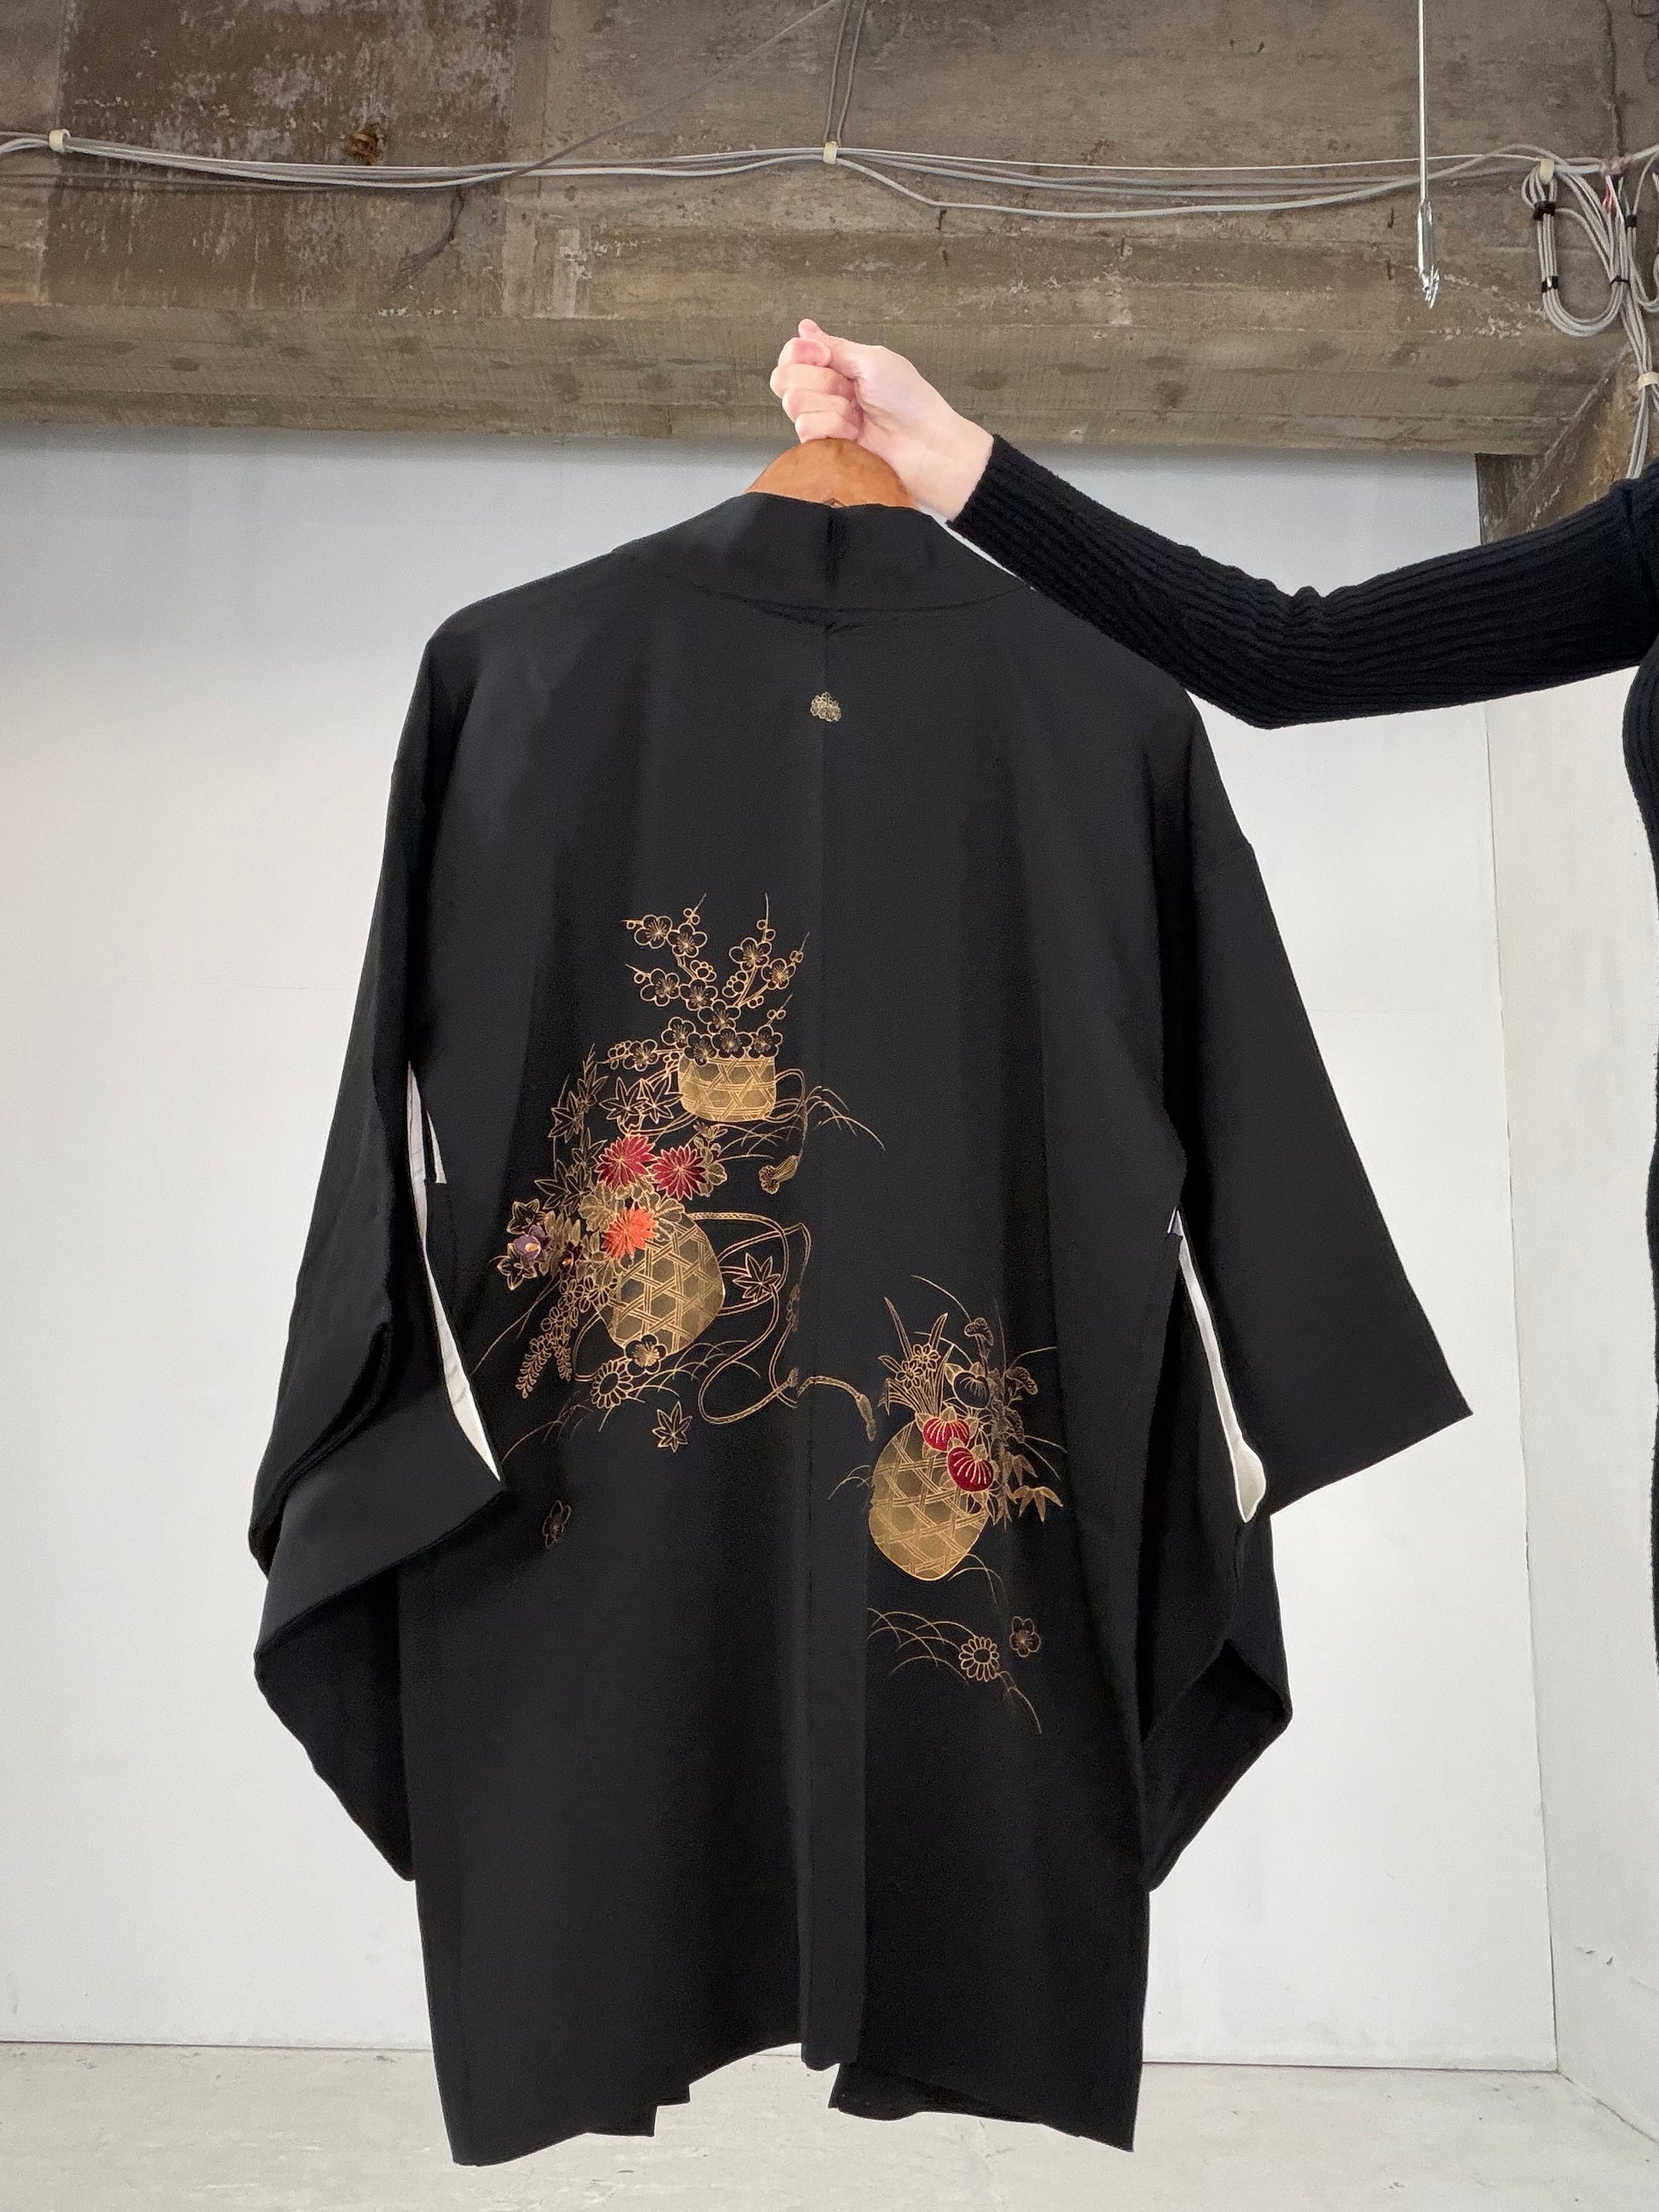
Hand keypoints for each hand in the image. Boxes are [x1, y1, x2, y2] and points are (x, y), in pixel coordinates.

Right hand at [768, 318, 993, 520]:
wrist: (923, 444)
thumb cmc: (908, 400)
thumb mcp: (871, 359)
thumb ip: (833, 346)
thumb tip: (804, 327)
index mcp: (837, 365)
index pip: (792, 354)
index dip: (800, 353)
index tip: (824, 357)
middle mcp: (825, 392)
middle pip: (783, 378)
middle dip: (819, 381)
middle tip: (850, 390)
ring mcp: (823, 420)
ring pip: (794, 403)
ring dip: (831, 406)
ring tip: (857, 416)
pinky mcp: (824, 447)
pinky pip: (806, 429)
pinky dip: (833, 427)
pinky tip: (853, 433)